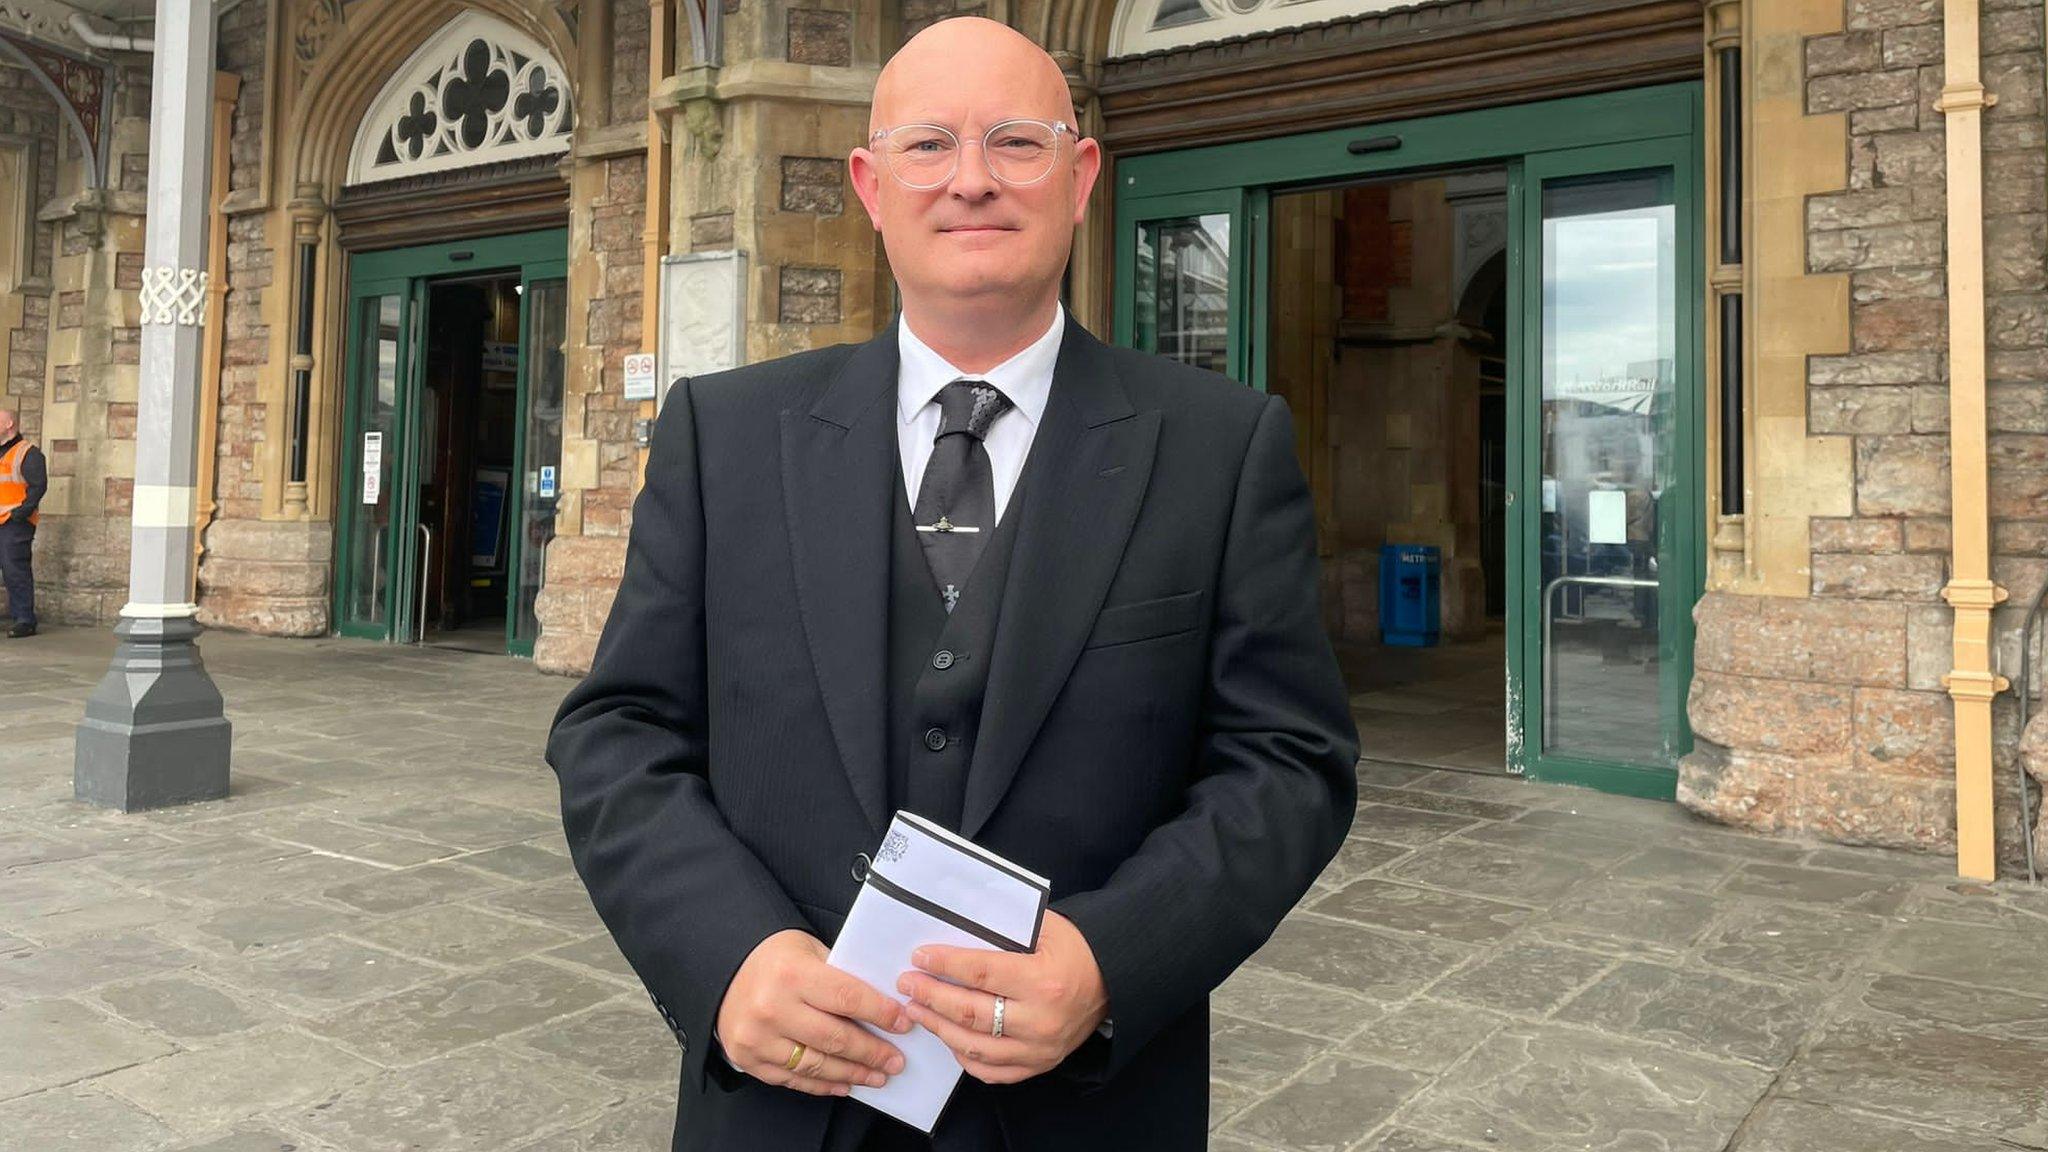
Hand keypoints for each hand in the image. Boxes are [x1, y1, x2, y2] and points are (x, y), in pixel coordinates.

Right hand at [715, 928, 913, 1096]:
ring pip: (817, 1065)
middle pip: (836, 1038)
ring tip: (877, 1075)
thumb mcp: (809, 950)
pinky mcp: (750, 1060)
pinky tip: (845, 1083)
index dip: (880, 1013)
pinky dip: (823, 1084)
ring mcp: (758, 1038)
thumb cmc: (775, 959)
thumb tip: (884, 1004)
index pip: (847, 998)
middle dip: (872, 1052)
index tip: (903, 1023)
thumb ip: (841, 975)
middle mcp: (772, 1008)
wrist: (723, 972)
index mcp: (792, 974)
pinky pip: (794, 1079)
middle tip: (896, 1060)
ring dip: (853, 1074)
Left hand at [896, 911, 1108, 1084]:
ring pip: (975, 1047)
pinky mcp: (1039, 1065)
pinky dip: (965, 1057)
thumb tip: (955, 927)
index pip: (980, 973)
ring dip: (939, 1028)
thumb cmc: (1075, 949)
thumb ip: (1003, 928)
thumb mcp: (1045, 926)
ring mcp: (1039, 1049)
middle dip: (931, 997)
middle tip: (907, 985)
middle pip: (970, 1013)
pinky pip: (992, 1071)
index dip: (945, 965)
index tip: (919, 957)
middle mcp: (1039, 1020)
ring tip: (917, 1011)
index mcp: (1042, 980)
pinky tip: (948, 1039)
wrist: (1113, 981)